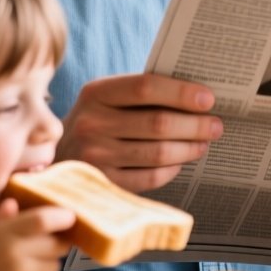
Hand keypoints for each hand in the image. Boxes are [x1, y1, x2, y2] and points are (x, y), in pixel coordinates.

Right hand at [0, 198, 74, 270]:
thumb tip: (16, 202)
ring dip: (48, 262)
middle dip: (58, 243)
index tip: (71, 216)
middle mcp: (16, 254)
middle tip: (47, 242)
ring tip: (27, 262)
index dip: (62, 217)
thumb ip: (4, 216)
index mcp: (6, 234)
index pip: (42, 221)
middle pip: (58, 244)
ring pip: (55, 264)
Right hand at [58, 73, 223, 190]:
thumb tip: (196, 97)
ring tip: (204, 143)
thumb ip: (142, 93)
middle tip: (216, 125)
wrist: (54, 156)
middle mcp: (92, 124)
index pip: (146, 87)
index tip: (209, 99)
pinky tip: (181, 162)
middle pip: (158, 123)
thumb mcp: (107, 98)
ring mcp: (95, 157)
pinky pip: (149, 178)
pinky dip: (171, 169)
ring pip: (158, 153)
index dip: (181, 93)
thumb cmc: (97, 120)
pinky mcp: (103, 183)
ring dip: (189, 148)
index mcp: (96, 93)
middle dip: (195, 125)